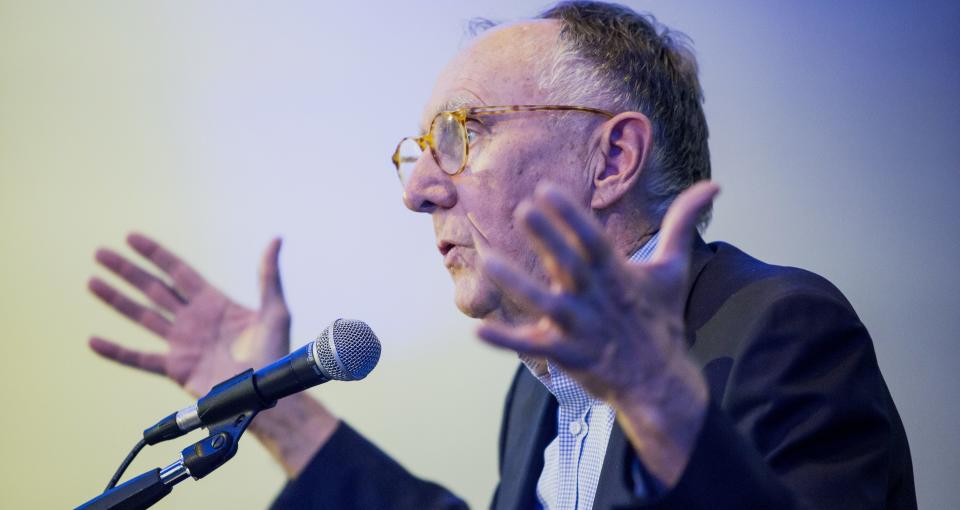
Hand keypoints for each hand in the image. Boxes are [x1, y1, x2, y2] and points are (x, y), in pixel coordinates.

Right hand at [88, 234, 336, 477]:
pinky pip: (140, 358)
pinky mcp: (176, 368)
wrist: (267, 393)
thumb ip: (269, 276)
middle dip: (127, 270)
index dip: (155, 254)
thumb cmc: (277, 353)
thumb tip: (276, 240)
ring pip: (142, 316)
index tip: (131, 237)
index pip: (178, 271)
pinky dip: (116, 351)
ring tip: (92, 281)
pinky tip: (94, 341)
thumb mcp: (275, 310)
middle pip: (154, 288)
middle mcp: (193, 319)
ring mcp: (182, 343)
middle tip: (100, 253)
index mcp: (214, 302)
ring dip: (116, 300)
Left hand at [476, 181, 719, 484]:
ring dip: (516, 284)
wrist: (661, 381)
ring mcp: (581, 328)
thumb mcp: (674, 269)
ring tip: (487, 261)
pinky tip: (477, 330)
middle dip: (547, 237)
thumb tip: (713, 184)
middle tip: (521, 209)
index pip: (592, 240)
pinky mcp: (568, 355)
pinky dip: (506, 340)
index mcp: (617, 275)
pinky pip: (533, 346)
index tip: (545, 190)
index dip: (570, 216)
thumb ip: (682, 224)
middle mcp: (597, 298)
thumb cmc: (660, 319)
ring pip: (546, 304)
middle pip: (570, 264)